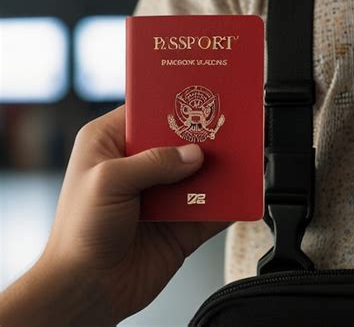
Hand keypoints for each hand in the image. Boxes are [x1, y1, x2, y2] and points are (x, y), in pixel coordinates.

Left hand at [0, 105, 227, 325]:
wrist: (87, 290)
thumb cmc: (79, 233)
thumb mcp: (109, 182)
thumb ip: (153, 163)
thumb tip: (193, 154)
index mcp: (111, 144)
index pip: (146, 113)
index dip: (171, 104)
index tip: (198, 96)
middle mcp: (138, 166)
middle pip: (179, 141)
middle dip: (202, 136)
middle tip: (227, 126)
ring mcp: (161, 194)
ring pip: (198, 172)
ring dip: (218, 168)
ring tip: (241, 156)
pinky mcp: (180, 222)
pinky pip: (210, 207)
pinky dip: (227, 202)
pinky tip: (241, 192)